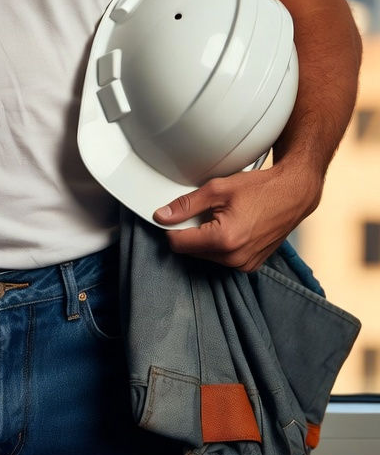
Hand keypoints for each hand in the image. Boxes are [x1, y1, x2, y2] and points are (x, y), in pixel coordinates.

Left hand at [153, 162, 322, 272]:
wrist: (292, 195)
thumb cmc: (260, 189)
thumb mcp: (217, 189)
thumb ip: (186, 205)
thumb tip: (162, 216)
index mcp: (224, 240)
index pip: (178, 244)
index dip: (171, 227)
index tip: (174, 216)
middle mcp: (234, 259)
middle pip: (191, 251)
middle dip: (191, 232)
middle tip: (205, 211)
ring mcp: (244, 265)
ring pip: (206, 256)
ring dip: (206, 239)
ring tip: (222, 217)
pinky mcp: (250, 266)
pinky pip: (223, 259)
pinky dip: (220, 245)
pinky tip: (231, 227)